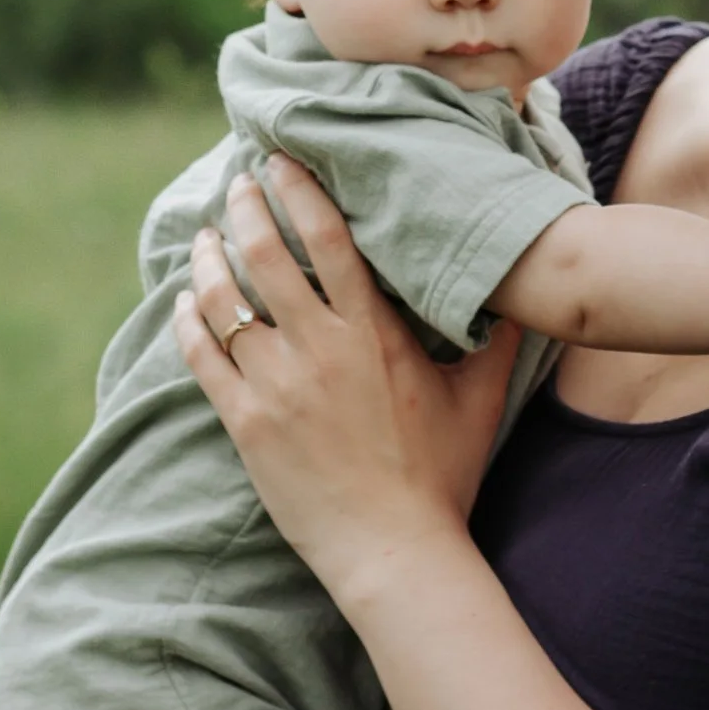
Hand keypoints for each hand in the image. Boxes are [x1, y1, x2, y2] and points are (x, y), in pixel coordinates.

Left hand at [170, 154, 523, 594]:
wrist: (394, 549)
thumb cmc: (442, 473)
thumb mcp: (479, 397)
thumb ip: (498, 338)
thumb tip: (524, 292)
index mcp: (372, 333)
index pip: (330, 239)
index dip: (301, 191)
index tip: (282, 160)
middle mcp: (319, 348)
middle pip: (267, 255)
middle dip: (248, 207)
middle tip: (241, 182)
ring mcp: (275, 385)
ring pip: (224, 300)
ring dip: (209, 258)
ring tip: (206, 235)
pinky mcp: (245, 423)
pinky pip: (202, 357)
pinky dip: (188, 321)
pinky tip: (184, 301)